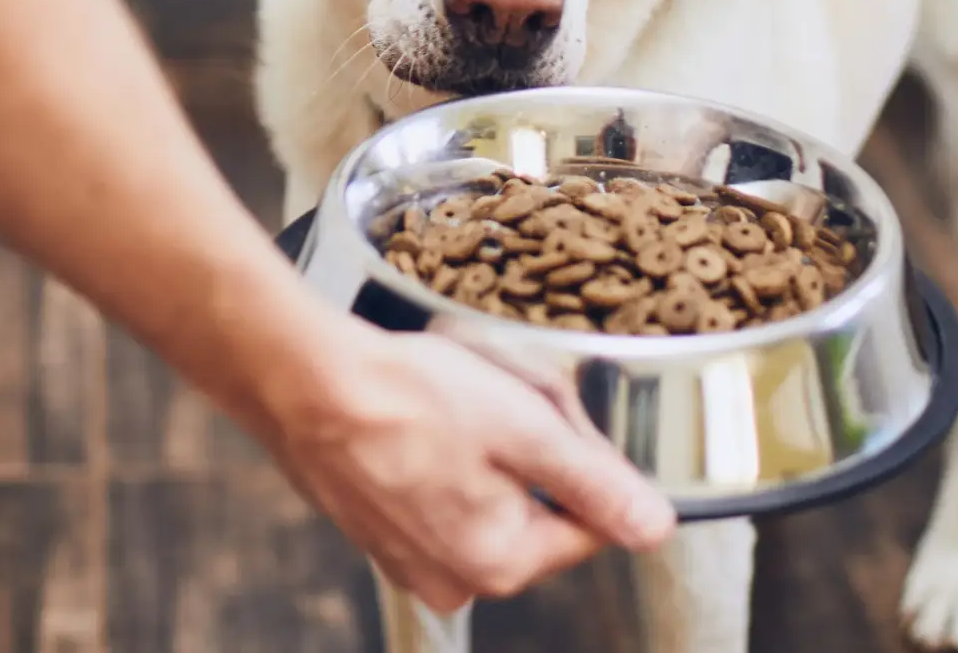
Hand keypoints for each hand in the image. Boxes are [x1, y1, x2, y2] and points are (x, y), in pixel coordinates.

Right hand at [253, 323, 676, 612]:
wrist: (302, 380)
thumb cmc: (407, 397)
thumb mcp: (526, 428)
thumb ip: (597, 484)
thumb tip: (654, 528)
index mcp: (499, 563)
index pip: (590, 522)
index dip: (582, 459)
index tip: (550, 416)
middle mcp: (453, 578)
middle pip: (539, 509)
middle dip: (532, 451)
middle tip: (498, 399)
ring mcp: (410, 558)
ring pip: (490, 497)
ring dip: (488, 449)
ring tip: (453, 403)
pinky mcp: (379, 530)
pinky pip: (440, 493)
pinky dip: (442, 454)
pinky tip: (422, 416)